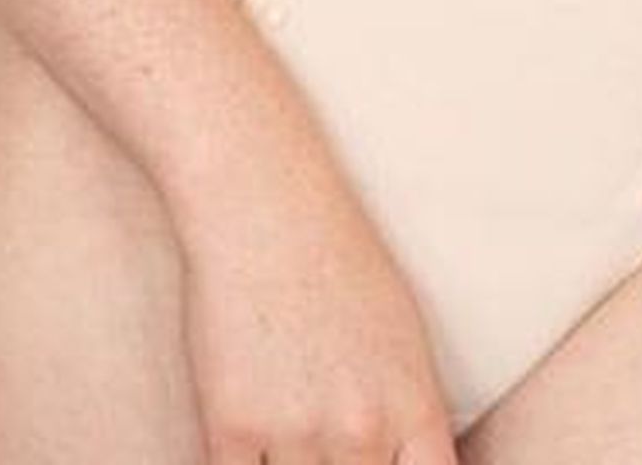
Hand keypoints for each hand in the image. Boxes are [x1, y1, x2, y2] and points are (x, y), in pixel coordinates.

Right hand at [176, 120, 460, 464]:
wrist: (262, 203)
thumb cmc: (336, 257)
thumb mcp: (402, 335)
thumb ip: (409, 416)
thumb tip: (410, 464)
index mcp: (411, 407)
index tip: (382, 463)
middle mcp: (360, 430)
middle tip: (326, 439)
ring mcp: (295, 434)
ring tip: (289, 424)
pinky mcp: (230, 428)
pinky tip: (252, 439)